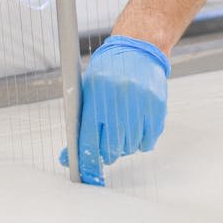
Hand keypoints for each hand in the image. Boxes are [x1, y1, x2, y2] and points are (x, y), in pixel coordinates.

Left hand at [60, 35, 170, 185]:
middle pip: (112, 149)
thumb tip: (65, 159)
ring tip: (124, 127)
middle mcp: (118, 99)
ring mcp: (140, 103)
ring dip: (126, 146)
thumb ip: (79, 125)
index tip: (88, 174)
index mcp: (96, 94)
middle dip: (108, 152)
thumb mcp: (88, 91)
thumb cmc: (108, 71)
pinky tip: (138, 126)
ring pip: (130, 147)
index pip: (89, 140)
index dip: (87, 161)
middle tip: (109, 144)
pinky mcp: (157, 107)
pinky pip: (148, 142)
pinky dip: (142, 141)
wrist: (138, 48)